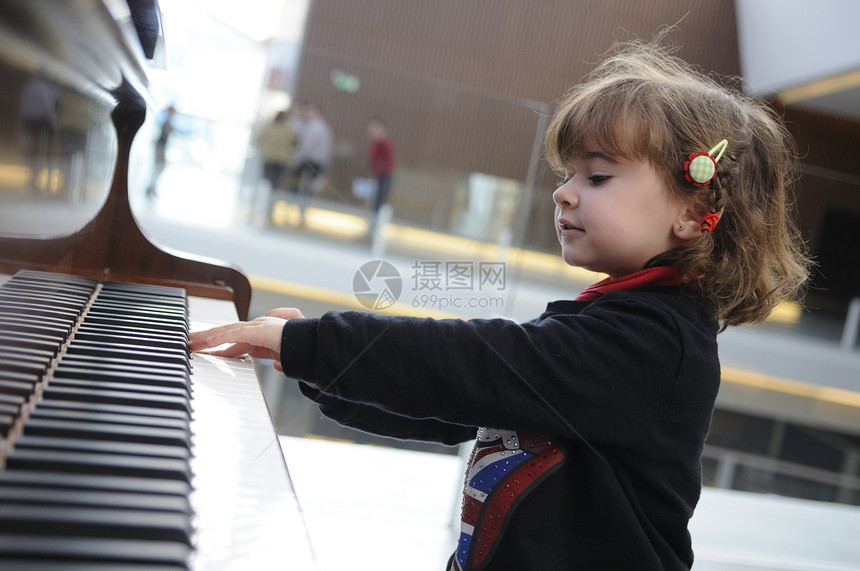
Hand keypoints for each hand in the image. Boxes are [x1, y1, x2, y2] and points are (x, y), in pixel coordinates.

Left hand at [188, 307, 303, 370]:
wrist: (320, 348)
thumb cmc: (308, 354)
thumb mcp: (291, 361)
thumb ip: (282, 361)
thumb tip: (277, 365)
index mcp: (267, 337)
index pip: (239, 341)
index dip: (223, 347)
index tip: (209, 353)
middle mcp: (262, 329)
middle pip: (229, 333)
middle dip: (210, 339)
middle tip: (192, 343)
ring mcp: (261, 327)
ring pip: (228, 330)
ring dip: (208, 337)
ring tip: (191, 341)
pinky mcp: (260, 330)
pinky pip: (235, 333)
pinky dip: (219, 337)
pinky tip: (205, 342)